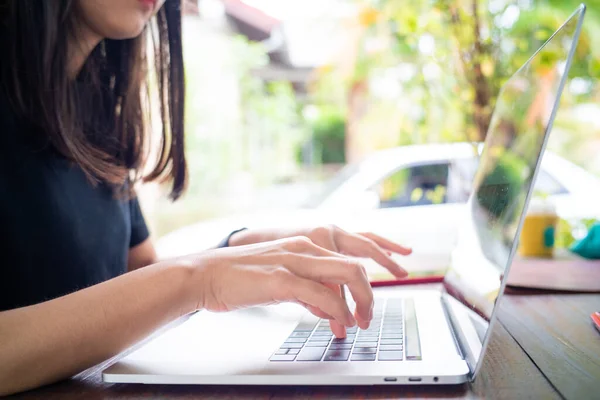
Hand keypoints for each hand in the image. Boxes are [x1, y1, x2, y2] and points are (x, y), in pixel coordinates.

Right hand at [228, 225, 411, 335]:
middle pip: (354, 265)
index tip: (361, 309)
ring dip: (360, 302)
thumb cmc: (239, 279)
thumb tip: (326, 308)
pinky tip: (338, 323)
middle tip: (367, 317)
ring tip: (358, 323)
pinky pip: (321, 294)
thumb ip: (305, 291)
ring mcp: (293, 261)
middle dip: (369, 293)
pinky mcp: (280, 279)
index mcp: (303, 245)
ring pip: (346, 274)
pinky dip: (337, 311)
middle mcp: (303, 248)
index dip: (361, 287)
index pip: (346, 260)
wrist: (205, 274)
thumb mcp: (280, 281)